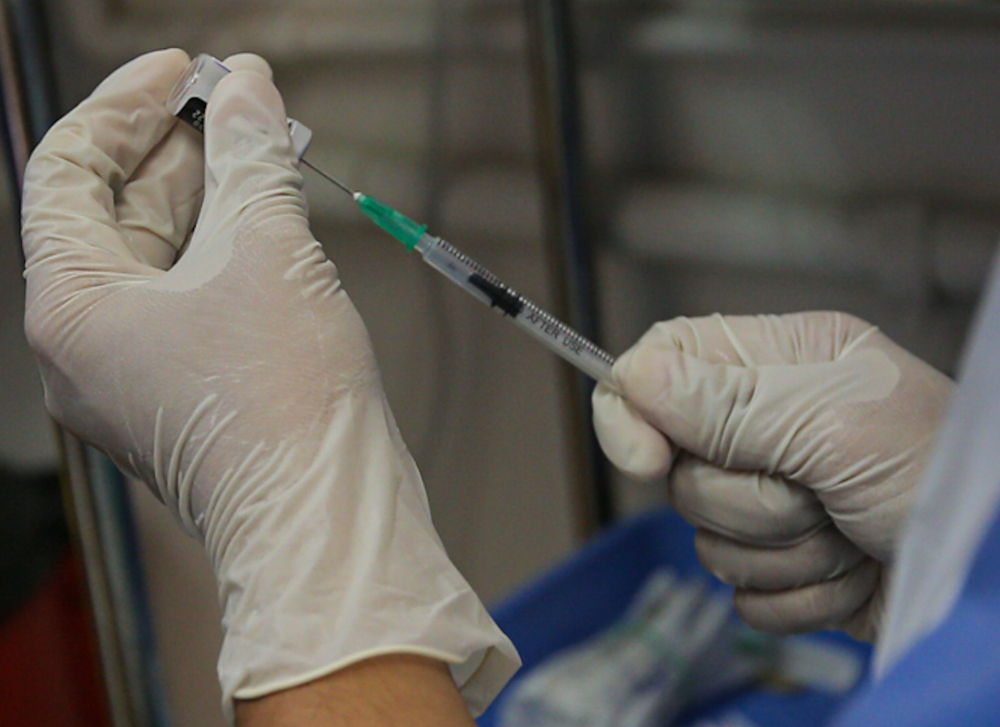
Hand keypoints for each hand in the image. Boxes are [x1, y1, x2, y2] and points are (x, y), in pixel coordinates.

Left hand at [22, 49, 516, 718]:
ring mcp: (141, 372)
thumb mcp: (266, 252)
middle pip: (117, 212)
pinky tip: (269, 212)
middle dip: (178, 147)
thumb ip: (250, 160)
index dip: (127, 106)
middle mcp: (90, 345)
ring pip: (162, 256)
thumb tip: (250, 92)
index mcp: (72, 309)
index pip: (71, 171)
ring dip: (211, 194)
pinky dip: (228, 247)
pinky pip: (195, 297)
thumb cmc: (282, 409)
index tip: (183, 71)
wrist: (329, 514)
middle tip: (234, 98)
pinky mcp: (191, 389)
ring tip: (260, 142)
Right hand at [593, 312, 952, 639]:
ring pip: (709, 537)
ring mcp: (774, 500)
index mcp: (778, 364)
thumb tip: (632, 376)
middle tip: (814, 491)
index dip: (634, 411)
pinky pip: (743, 593)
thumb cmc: (941, 472)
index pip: (663, 364)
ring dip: (783, 551)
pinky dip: (800, 594)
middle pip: (680, 468)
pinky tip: (854, 572)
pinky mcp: (785, 566)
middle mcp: (768, 426)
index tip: (647, 461)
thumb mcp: (833, 421)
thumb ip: (725, 402)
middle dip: (747, 498)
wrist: (991, 570)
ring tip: (848, 530)